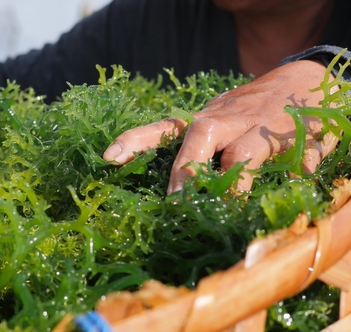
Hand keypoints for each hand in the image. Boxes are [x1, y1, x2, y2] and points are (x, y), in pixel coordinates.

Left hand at [103, 60, 338, 193]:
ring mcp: (262, 129)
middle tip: (178, 199)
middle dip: (186, 168)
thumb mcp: (216, 123)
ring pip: (242, 154)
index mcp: (206, 121)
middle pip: (200, 136)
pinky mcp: (298, 137)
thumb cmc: (247, 111)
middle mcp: (228, 122)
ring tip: (228, 206)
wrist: (304, 83)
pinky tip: (299, 176)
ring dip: (232, 182)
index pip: (164, 129)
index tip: (109, 157)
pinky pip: (297, 157)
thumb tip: (156, 176)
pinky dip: (298, 167)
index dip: (135, 141)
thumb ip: (192, 148)